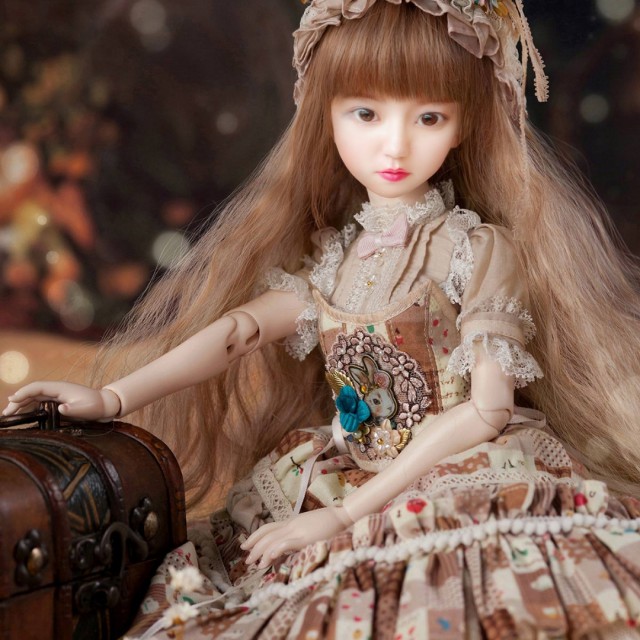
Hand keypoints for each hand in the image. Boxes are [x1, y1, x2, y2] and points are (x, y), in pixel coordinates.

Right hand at [3, 382, 120, 420]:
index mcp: (60, 388)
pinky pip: (39, 403)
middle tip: (6, 413)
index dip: (23, 393)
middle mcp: (56, 390)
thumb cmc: (96, 406)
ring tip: (9, 415)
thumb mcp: (85, 409)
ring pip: (34, 398)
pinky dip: (29, 408)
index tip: (12, 399)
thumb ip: (72, 410)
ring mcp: (56, 395)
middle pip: (32, 392)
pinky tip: (22, 415)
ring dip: (21, 405)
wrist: (105, 405)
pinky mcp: (57, 402)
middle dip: (18, 401)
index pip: (37, 387)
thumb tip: (61, 408)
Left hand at [242, 507, 352, 568]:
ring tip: (255, 564)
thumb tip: (286, 549)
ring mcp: (298, 530)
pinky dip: (276, 550)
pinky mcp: (306, 537)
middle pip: (267, 534)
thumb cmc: (330, 523)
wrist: (344, 515)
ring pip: (273, 540)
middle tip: (246, 560)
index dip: (255, 536)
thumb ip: (297, 536)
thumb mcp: (309, 529)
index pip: (268, 527)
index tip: (245, 545)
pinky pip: (287, 543)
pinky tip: (269, 557)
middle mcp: (292, 524)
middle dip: (254, 547)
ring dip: (262, 552)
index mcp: (292, 522)